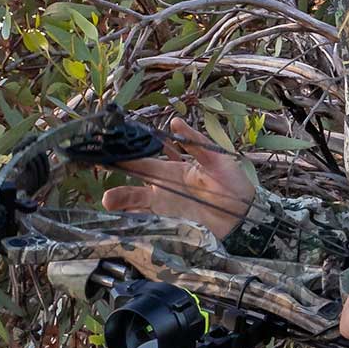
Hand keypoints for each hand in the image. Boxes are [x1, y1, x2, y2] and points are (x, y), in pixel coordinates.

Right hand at [97, 118, 255, 239]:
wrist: (247, 216)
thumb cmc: (234, 185)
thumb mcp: (216, 159)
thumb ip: (195, 142)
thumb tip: (174, 122)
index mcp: (173, 169)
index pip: (144, 161)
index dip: (126, 156)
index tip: (108, 150)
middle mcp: (164, 188)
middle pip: (134, 184)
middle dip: (118, 183)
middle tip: (101, 176)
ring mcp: (167, 208)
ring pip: (137, 204)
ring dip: (122, 202)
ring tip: (108, 201)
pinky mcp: (172, 225)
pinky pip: (149, 223)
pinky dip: (136, 221)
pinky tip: (125, 219)